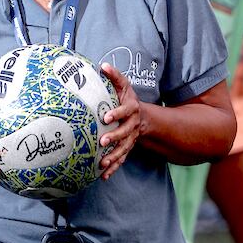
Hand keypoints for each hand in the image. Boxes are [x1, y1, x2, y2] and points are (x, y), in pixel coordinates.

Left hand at [98, 63, 143, 179]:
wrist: (141, 116)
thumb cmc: (127, 99)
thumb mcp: (123, 86)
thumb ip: (114, 76)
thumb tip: (102, 66)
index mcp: (131, 109)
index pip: (125, 111)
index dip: (117, 113)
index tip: (106, 117)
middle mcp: (132, 125)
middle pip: (125, 133)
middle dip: (114, 137)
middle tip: (102, 142)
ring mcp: (130, 138)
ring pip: (123, 149)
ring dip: (113, 157)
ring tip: (102, 163)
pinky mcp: (126, 148)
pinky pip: (121, 159)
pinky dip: (113, 168)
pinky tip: (104, 176)